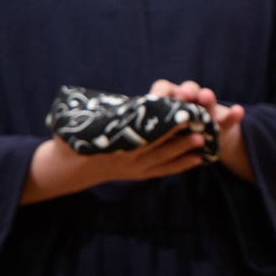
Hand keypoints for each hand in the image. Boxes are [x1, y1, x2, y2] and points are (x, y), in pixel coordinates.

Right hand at [21, 79, 224, 203]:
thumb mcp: (79, 124)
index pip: (142, 132)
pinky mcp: (141, 174)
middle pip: (158, 145)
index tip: (176, 113)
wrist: (71, 168)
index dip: (160, 124)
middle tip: (199, 124)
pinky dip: (182, 165)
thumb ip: (97, 115)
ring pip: (164, 158)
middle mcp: (128, 158)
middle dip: (179, 135)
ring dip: (184, 149)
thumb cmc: (75, 139)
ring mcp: (136, 168)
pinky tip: (199, 159)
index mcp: (114, 144)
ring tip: (204, 139)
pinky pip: (164, 170)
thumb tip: (104, 101)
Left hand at [153, 79, 250, 181]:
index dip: (160, 92)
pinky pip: (230, 117)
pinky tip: (238, 111)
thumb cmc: (175, 136)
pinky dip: (234, 114)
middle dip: (185, 91)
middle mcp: (190, 100)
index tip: (154, 98)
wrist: (204, 144)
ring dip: (207, 97)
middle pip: (188, 90)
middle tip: (182, 94)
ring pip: (207, 100)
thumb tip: (130, 132)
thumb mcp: (162, 133)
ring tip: (205, 95)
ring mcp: (208, 110)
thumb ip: (153, 129)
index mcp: (172, 100)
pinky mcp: (224, 121)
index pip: (164, 89)